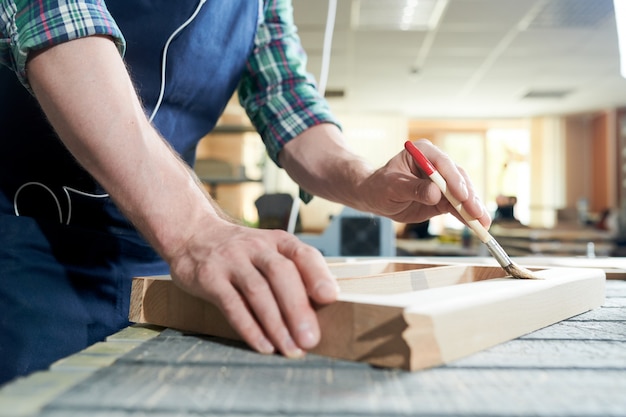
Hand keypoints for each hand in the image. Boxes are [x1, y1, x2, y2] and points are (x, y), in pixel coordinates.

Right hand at [168, 219, 337, 357]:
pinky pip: (232, 304)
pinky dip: (249, 327)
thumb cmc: (242, 253)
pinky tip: (262, 345)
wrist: (193, 235)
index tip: (331, 298)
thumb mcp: (269, 251)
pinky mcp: (209, 277)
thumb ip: (292, 274)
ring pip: (257, 291)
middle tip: (310, 339)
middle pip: (281, 274)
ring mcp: (231, 260)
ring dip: (276, 324)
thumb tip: (320, 310)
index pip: (303, 254)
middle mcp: (256, 246)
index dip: (318, 275)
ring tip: (290, 349)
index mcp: (278, 241)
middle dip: (298, 308)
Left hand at [359, 139, 490, 226]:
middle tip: (477, 213)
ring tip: (483, 223)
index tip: (462, 196)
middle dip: (469, 198)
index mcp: (423, 152)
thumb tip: (435, 193)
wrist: (376, 198)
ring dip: (473, 209)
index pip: (443, 164)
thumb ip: (413, 189)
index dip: (454, 180)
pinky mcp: (444, 197)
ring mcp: (443, 181)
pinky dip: (467, 216)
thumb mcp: (392, 188)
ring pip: (462, 194)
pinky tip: (477, 226)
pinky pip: (458, 206)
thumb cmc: (380, 187)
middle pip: (458, 179)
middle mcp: (437, 164)